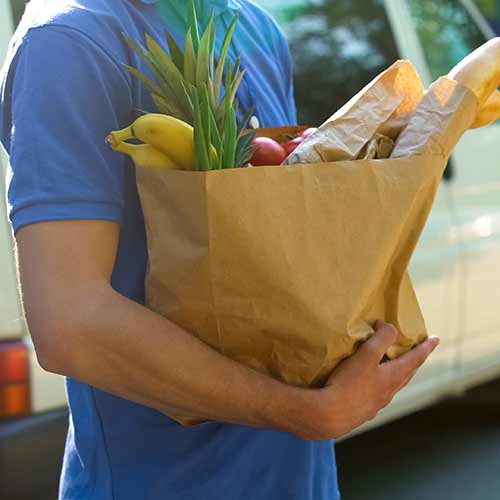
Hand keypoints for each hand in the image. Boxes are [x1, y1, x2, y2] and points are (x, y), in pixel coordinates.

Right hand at [301, 321, 439, 439]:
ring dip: (398, 373)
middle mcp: (389, 392)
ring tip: (395, 367)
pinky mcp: (363, 411)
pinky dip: (381, 385)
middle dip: (414, 360)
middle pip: (407, 373)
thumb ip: (382, 337)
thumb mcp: (367, 354)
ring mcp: (377, 403)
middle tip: (418, 352)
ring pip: (394, 386)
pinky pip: (378, 395)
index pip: (415, 358)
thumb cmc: (349, 383)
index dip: (426, 347)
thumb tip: (387, 326)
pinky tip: (370, 386)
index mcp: (394, 376)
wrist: (330, 415)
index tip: (437, 339)